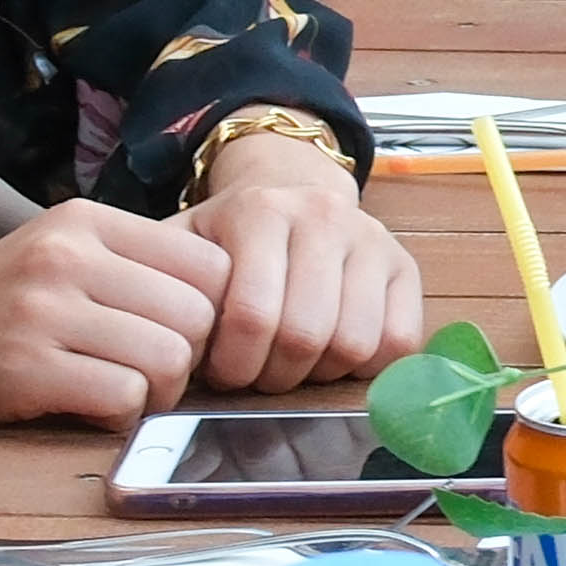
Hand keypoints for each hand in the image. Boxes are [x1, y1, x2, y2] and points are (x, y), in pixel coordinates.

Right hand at [0, 198, 229, 421]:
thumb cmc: (8, 310)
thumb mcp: (67, 257)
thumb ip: (141, 266)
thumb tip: (237, 301)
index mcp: (84, 220)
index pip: (209, 264)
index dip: (210, 311)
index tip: (176, 332)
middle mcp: (63, 255)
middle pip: (198, 317)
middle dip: (187, 358)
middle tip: (147, 369)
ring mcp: (41, 311)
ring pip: (169, 360)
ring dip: (155, 391)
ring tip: (114, 387)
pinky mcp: (26, 369)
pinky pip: (125, 400)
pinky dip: (118, 417)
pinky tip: (85, 406)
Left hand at [178, 132, 427, 391]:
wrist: (289, 189)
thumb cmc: (230, 235)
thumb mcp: (185, 245)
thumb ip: (166, 285)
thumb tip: (160, 347)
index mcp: (260, 211)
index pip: (251, 315)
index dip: (233, 365)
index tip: (221, 370)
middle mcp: (323, 216)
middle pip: (305, 335)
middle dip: (274, 375)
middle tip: (257, 373)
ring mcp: (371, 239)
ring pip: (354, 344)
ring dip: (319, 374)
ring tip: (293, 363)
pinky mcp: (405, 266)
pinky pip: (398, 342)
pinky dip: (365, 366)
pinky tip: (333, 355)